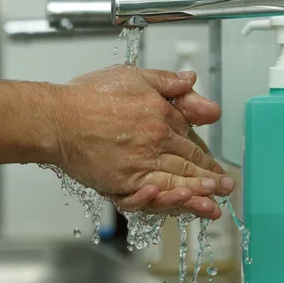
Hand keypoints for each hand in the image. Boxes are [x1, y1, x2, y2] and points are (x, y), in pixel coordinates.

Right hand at [54, 65, 232, 202]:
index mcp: (160, 115)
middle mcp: (155, 140)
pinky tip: (178, 203)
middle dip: (211, 179)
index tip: (216, 165)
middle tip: (226, 190)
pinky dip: (165, 201)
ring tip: (213, 206)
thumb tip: (191, 80)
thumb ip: (165, 82)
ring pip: (176, 182)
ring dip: (198, 195)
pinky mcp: (121, 181)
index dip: (205, 154)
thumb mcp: (133, 76)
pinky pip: (149, 195)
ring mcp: (139, 163)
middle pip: (188, 163)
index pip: (190, 138)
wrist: (57, 117)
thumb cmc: (89, 95)